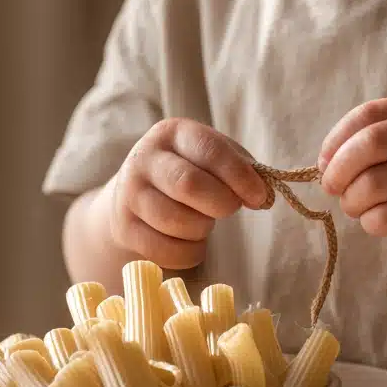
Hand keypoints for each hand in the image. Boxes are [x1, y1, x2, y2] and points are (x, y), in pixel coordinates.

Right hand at [107, 118, 268, 268]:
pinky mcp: (123, 228)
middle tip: (229, 210)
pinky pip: (166, 251)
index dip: (239, 176)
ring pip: (177, 221)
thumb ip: (241, 169)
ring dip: (202, 229)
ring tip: (202, 223)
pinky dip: (189, 253)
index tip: (259, 197)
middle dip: (220, 203)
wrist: (133, 196)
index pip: (210, 151)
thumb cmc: (186, 174)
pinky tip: (191, 243)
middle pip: (188, 184)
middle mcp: (144, 159)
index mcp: (172, 133)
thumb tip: (262, 195)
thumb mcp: (211, 160)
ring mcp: (129, 194)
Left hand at [317, 96, 386, 260]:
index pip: (368, 115)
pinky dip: (369, 222)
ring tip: (357, 207)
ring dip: (352, 201)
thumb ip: (371, 142)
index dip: (336, 140)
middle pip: (370, 143)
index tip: (324, 163)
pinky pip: (384, 216)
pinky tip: (378, 221)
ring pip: (373, 183)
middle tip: (332, 188)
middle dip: (339, 170)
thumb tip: (325, 163)